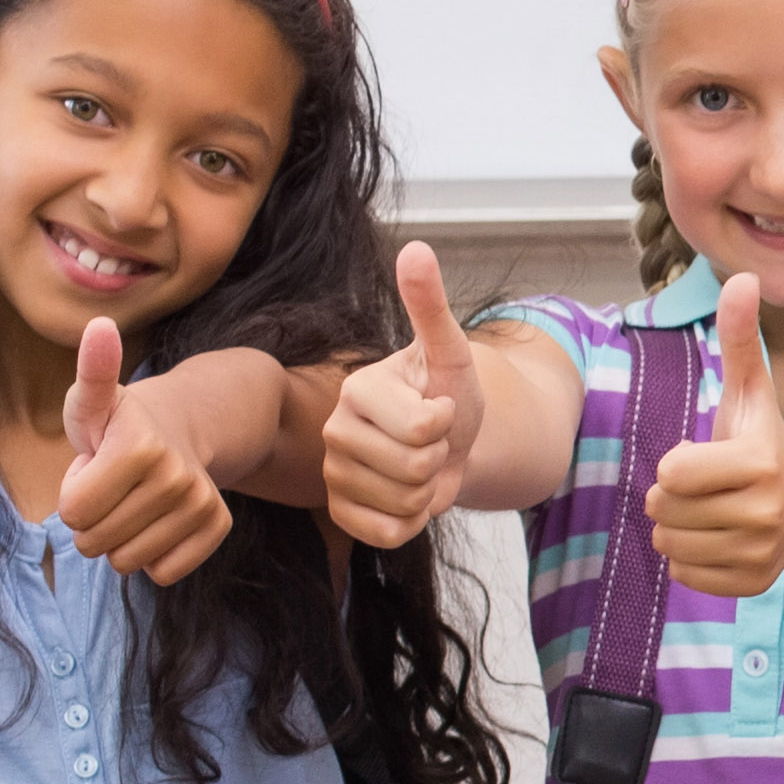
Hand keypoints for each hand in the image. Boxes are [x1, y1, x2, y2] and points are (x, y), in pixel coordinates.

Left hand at [53, 314, 238, 585]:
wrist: (184, 430)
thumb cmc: (121, 422)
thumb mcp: (94, 400)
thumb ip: (92, 371)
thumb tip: (100, 325)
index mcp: (139, 447)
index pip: (73, 513)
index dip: (73, 494)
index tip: (94, 466)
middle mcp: (177, 477)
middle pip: (96, 543)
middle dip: (93, 519)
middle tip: (112, 485)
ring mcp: (202, 504)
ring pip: (128, 562)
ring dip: (120, 537)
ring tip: (132, 500)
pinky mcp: (217, 528)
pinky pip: (165, 573)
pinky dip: (152, 556)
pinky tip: (155, 522)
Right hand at [322, 244, 481, 549]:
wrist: (446, 441)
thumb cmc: (446, 392)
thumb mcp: (450, 351)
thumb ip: (430, 305)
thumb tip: (416, 248)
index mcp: (358, 390)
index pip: (422, 428)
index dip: (446, 423)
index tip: (438, 407)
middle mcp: (335, 430)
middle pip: (413, 468)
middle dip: (438, 458)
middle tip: (431, 441)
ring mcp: (333, 473)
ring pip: (403, 502)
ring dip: (427, 490)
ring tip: (420, 465)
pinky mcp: (341, 511)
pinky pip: (387, 534)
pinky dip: (412, 522)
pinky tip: (407, 496)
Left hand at [645, 279, 783, 598]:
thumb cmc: (766, 436)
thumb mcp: (750, 388)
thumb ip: (739, 336)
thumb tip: (742, 275)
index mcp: (760, 465)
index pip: (670, 474)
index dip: (676, 463)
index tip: (703, 456)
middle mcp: (766, 513)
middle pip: (664, 512)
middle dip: (673, 497)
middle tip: (706, 486)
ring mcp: (762, 552)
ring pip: (670, 548)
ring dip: (678, 528)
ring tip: (712, 511)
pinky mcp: (754, 582)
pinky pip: (686, 578)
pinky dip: (690, 560)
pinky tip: (719, 538)